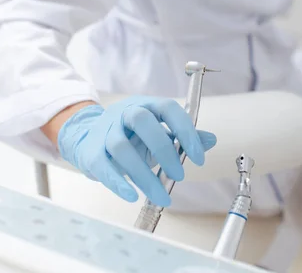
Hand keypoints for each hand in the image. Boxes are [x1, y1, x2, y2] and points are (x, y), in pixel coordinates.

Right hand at [57, 97, 216, 205]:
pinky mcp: (91, 152)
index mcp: (146, 105)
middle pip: (141, 121)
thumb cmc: (132, 137)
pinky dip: (117, 182)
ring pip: (121, 147)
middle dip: (163, 149)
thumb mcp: (160, 133)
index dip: (185, 130)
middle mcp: (124, 113)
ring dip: (143, 175)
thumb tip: (211, 140)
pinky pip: (102, 166)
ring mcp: (105, 131)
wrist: (89, 138)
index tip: (199, 158)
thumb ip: (183, 136)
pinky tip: (132, 196)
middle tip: (180, 175)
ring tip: (162, 197)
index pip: (167, 108)